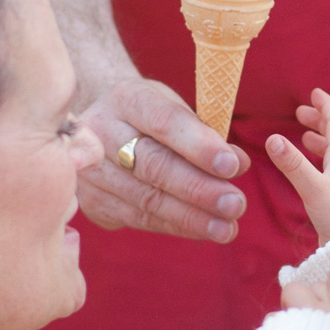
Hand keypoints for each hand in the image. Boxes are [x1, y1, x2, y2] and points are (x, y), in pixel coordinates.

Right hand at [77, 74, 251, 241]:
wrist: (100, 130)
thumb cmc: (151, 118)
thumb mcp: (178, 109)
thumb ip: (207, 133)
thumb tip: (238, 164)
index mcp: (127, 99)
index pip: (165, 123)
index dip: (200, 146)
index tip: (232, 165)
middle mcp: (99, 132)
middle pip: (154, 166)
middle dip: (199, 189)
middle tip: (235, 204)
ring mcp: (91, 170)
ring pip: (146, 199)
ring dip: (192, 217)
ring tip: (227, 227)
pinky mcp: (91, 202)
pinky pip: (139, 219)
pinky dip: (175, 226)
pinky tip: (202, 231)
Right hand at [265, 88, 329, 246]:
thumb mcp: (312, 188)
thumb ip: (293, 164)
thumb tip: (273, 138)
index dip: (325, 106)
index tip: (314, 93)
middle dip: (321, 120)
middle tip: (301, 113)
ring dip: (322, 139)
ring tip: (306, 136)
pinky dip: (321, 159)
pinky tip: (312, 168)